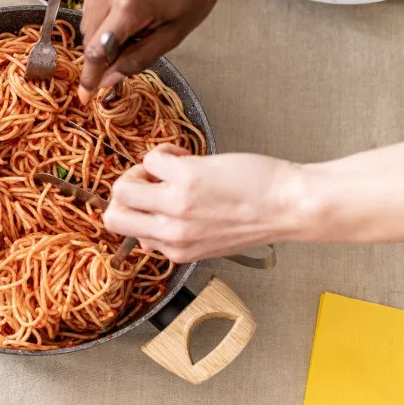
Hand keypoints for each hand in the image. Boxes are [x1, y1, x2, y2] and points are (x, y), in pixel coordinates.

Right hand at [78, 0, 240, 101]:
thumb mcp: (173, 35)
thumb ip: (138, 60)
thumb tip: (109, 81)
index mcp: (130, 7)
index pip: (97, 51)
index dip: (89, 77)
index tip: (85, 95)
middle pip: (88, 37)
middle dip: (103, 52)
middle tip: (128, 49)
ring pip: (86, 21)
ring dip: (101, 32)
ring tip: (131, 25)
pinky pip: (90, 1)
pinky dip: (102, 13)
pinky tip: (125, 9)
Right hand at [103, 145, 306, 262]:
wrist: (290, 206)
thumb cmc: (258, 219)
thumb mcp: (208, 244)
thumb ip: (175, 241)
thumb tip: (144, 238)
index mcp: (176, 251)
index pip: (127, 234)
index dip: (137, 211)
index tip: (152, 200)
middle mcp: (172, 233)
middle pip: (113, 216)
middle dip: (124, 194)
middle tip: (148, 183)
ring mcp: (176, 205)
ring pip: (122, 187)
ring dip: (141, 171)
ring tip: (169, 167)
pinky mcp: (186, 178)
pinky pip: (152, 158)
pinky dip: (165, 152)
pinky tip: (186, 155)